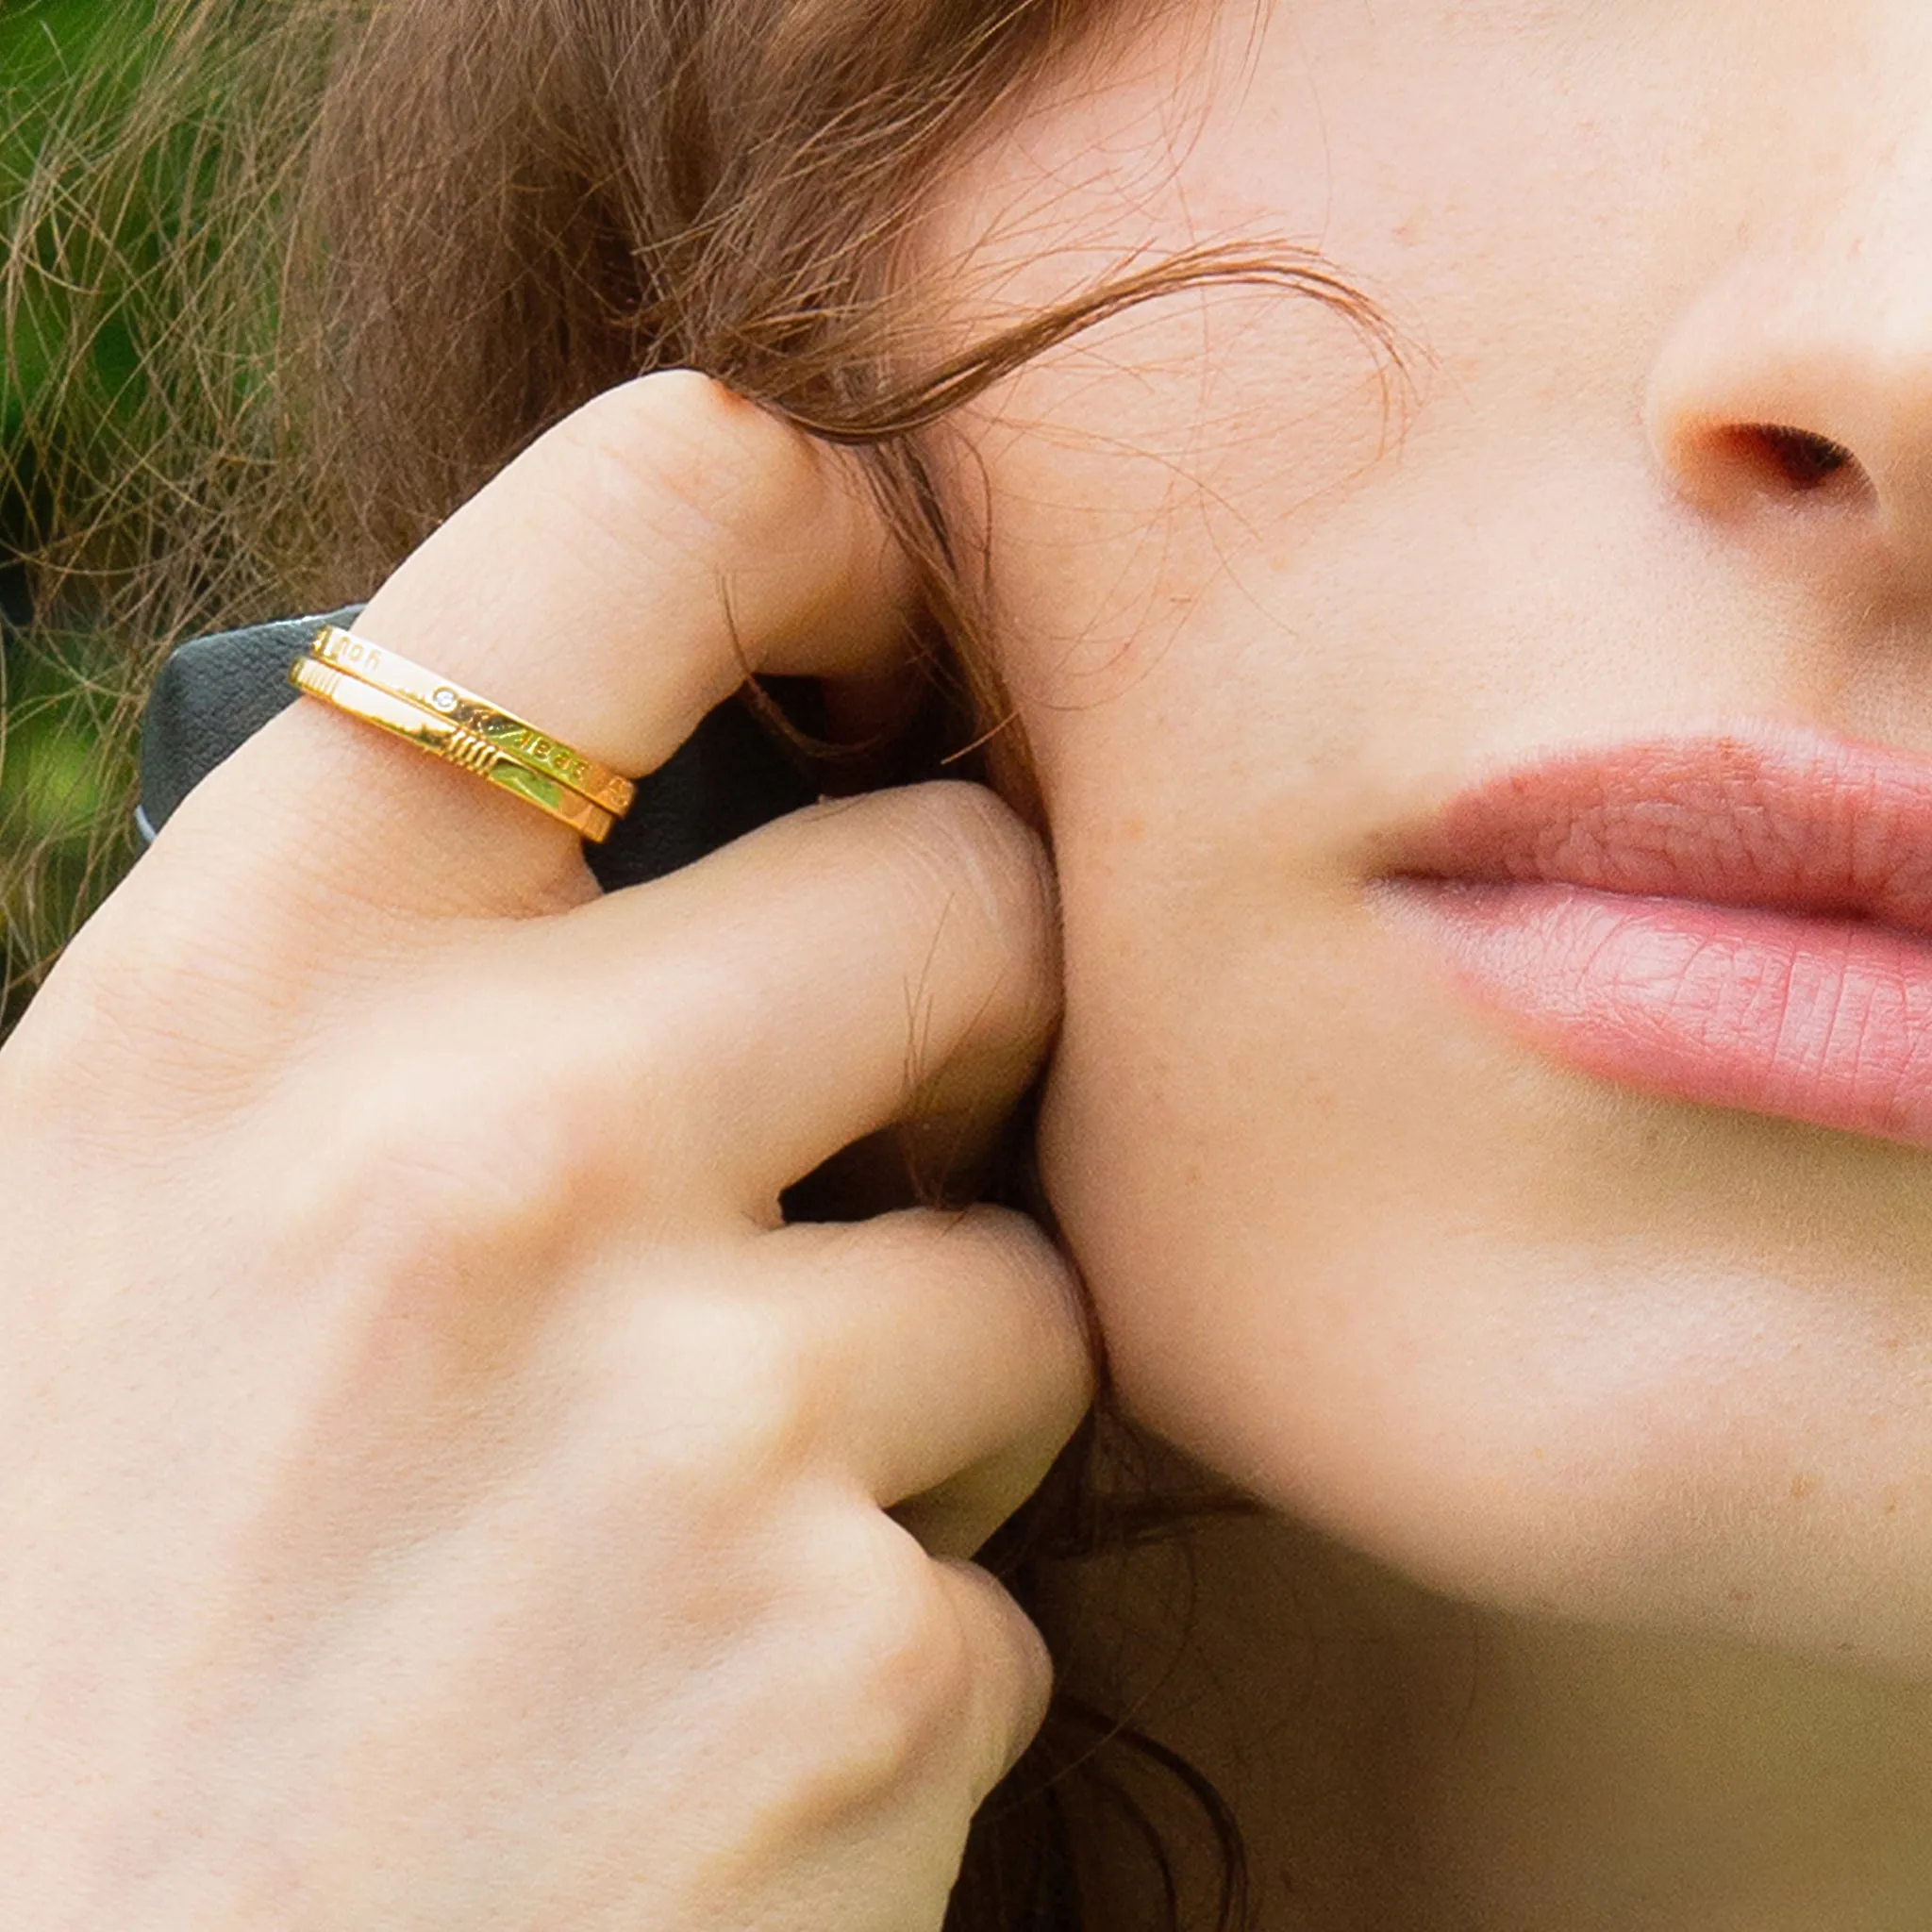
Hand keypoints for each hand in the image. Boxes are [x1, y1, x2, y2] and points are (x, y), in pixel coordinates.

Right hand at [0, 373, 1090, 1929]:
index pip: (631, 525)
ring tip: (687, 1539)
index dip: (820, 529)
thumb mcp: (119, 1227)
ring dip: (917, 1379)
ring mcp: (693, 1428)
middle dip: (942, 1024)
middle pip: (963, 896)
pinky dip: (894, 1634)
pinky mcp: (848, 1678)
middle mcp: (478, 1163)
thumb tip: (664, 811)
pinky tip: (689, 1741)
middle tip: (827, 1162)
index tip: (881, 632)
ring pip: (1022, 1266)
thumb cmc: (81, 1631)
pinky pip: (1007, 1564)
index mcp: (245, 998)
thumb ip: (379, 997)